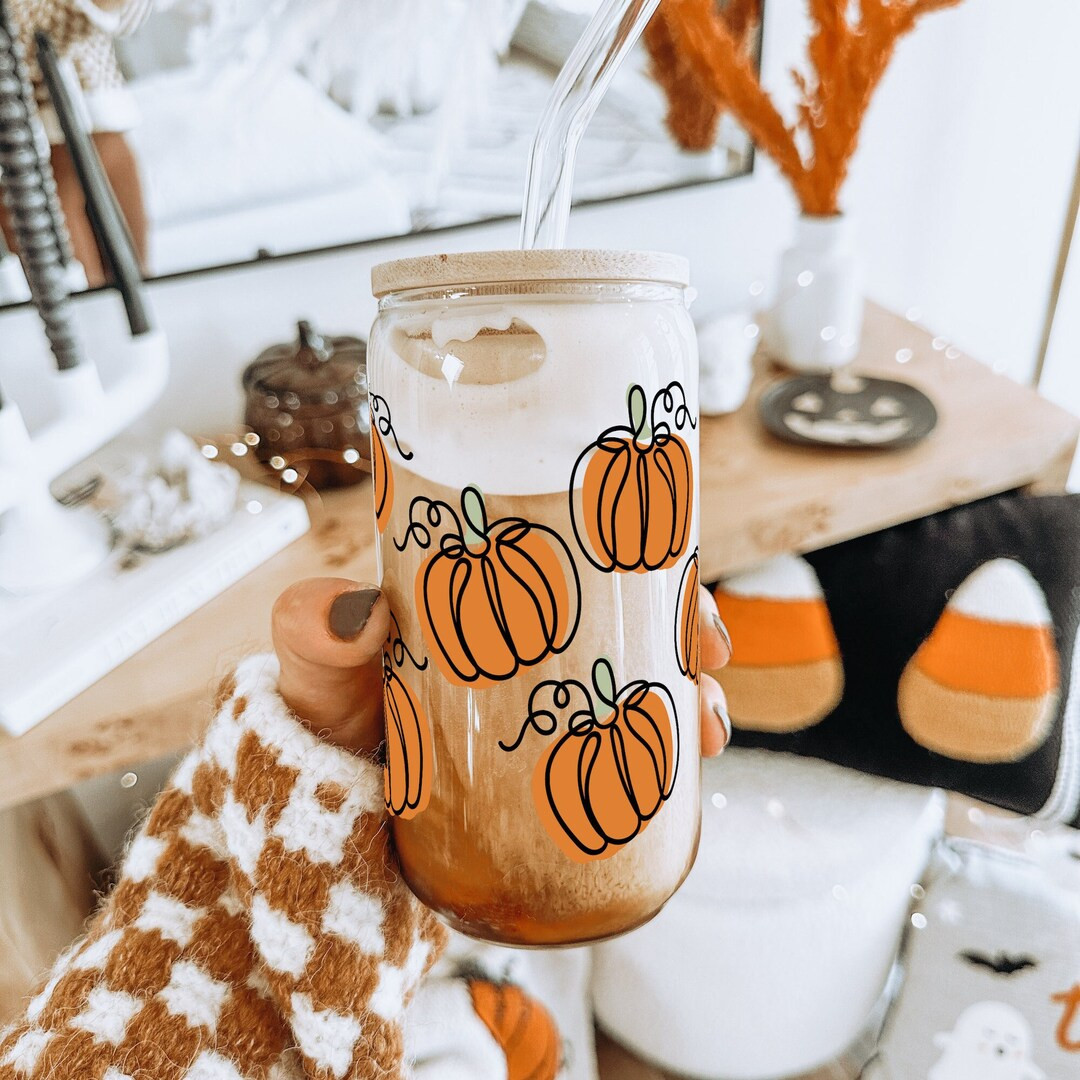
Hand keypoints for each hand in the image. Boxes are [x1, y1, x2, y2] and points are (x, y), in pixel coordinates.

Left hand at [273, 578, 732, 755]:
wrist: (325, 812)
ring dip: (690, 700)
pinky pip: (623, 758)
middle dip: (685, 630)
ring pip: (639, 690)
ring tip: (707, 729)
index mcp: (491, 601)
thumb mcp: (318, 667)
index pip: (578, 558)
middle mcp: (530, 649)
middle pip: (628, 622)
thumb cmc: (325, 719)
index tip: (678, 567)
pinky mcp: (553, 773)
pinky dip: (663, 763)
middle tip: (708, 652)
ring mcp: (546, 712)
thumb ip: (314, 631)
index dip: (637, 557)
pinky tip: (683, 780)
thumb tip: (355, 613)